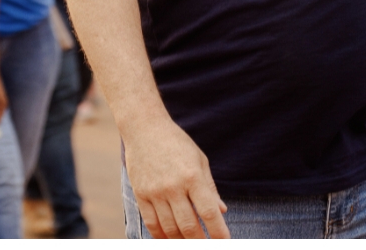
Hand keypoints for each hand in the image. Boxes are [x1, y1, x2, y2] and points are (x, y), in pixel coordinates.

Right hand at [123, 115, 228, 237]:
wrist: (144, 128)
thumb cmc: (176, 143)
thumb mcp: (199, 160)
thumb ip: (210, 187)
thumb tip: (221, 212)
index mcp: (192, 176)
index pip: (208, 212)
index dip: (218, 233)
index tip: (224, 243)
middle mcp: (173, 186)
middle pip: (189, 226)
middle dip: (200, 242)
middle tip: (207, 245)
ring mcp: (155, 191)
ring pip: (170, 229)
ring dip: (182, 242)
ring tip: (190, 243)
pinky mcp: (140, 193)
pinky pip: (151, 223)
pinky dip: (161, 236)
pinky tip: (170, 239)